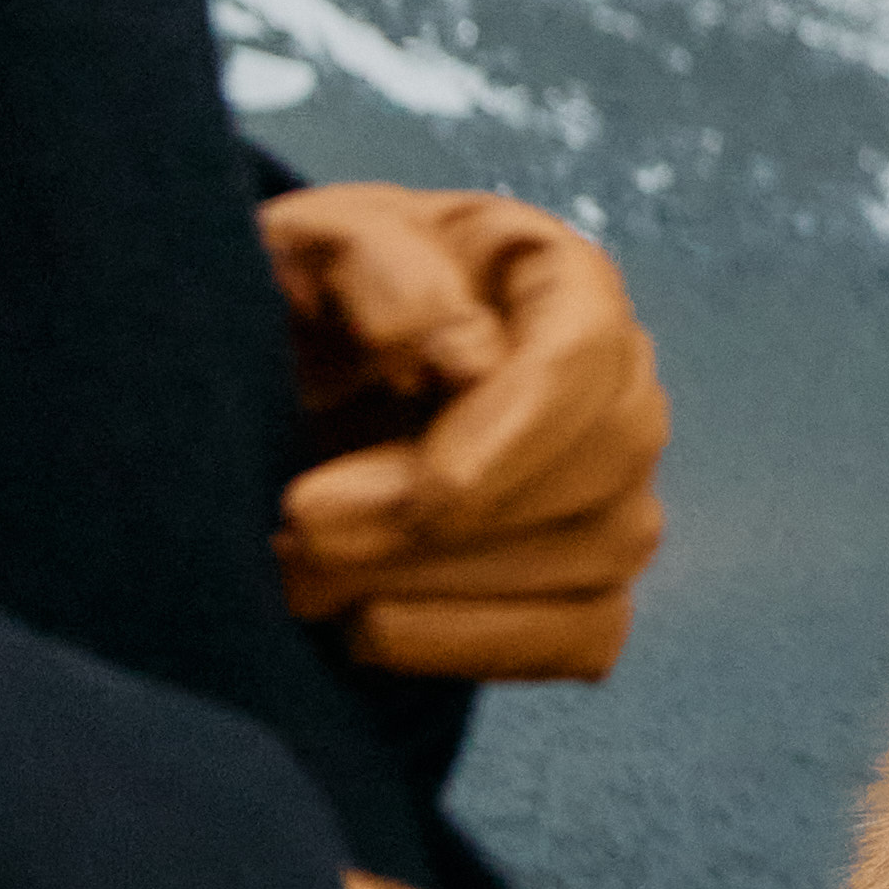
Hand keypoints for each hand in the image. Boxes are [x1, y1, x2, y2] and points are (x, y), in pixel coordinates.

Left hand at [265, 185, 668, 681]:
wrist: (278, 383)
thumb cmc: (304, 301)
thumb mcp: (308, 246)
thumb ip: (378, 261)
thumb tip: (466, 355)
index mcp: (553, 278)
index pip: (587, 357)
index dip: (517, 433)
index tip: (423, 491)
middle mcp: (609, 381)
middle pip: (608, 461)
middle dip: (457, 518)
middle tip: (305, 524)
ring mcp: (610, 487)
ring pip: (601, 554)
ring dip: (446, 582)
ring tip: (307, 572)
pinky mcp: (585, 580)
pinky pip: (586, 634)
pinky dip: (477, 643)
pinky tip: (366, 624)